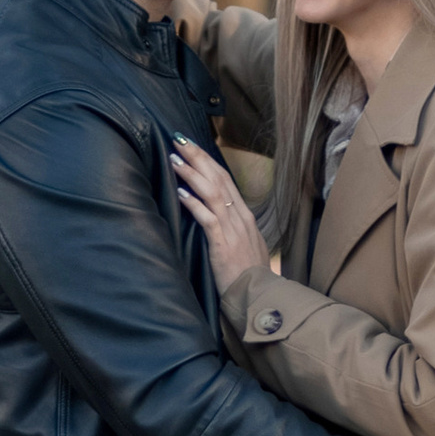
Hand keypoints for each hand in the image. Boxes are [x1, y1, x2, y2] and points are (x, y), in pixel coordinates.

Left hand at [171, 138, 268, 292]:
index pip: (226, 180)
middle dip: (198, 157)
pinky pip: (208, 218)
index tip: (192, 147)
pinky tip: (180, 193)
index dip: (208, 161)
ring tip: (174, 159)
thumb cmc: (249, 275)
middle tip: (179, 139)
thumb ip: (232, 229)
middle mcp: (240, 218)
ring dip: (191, 174)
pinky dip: (194, 204)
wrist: (259, 296)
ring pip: (212, 193)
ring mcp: (233, 230)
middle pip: (218, 179)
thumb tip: (217, 217)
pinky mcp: (223, 245)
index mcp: (244, 217)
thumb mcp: (244, 246)